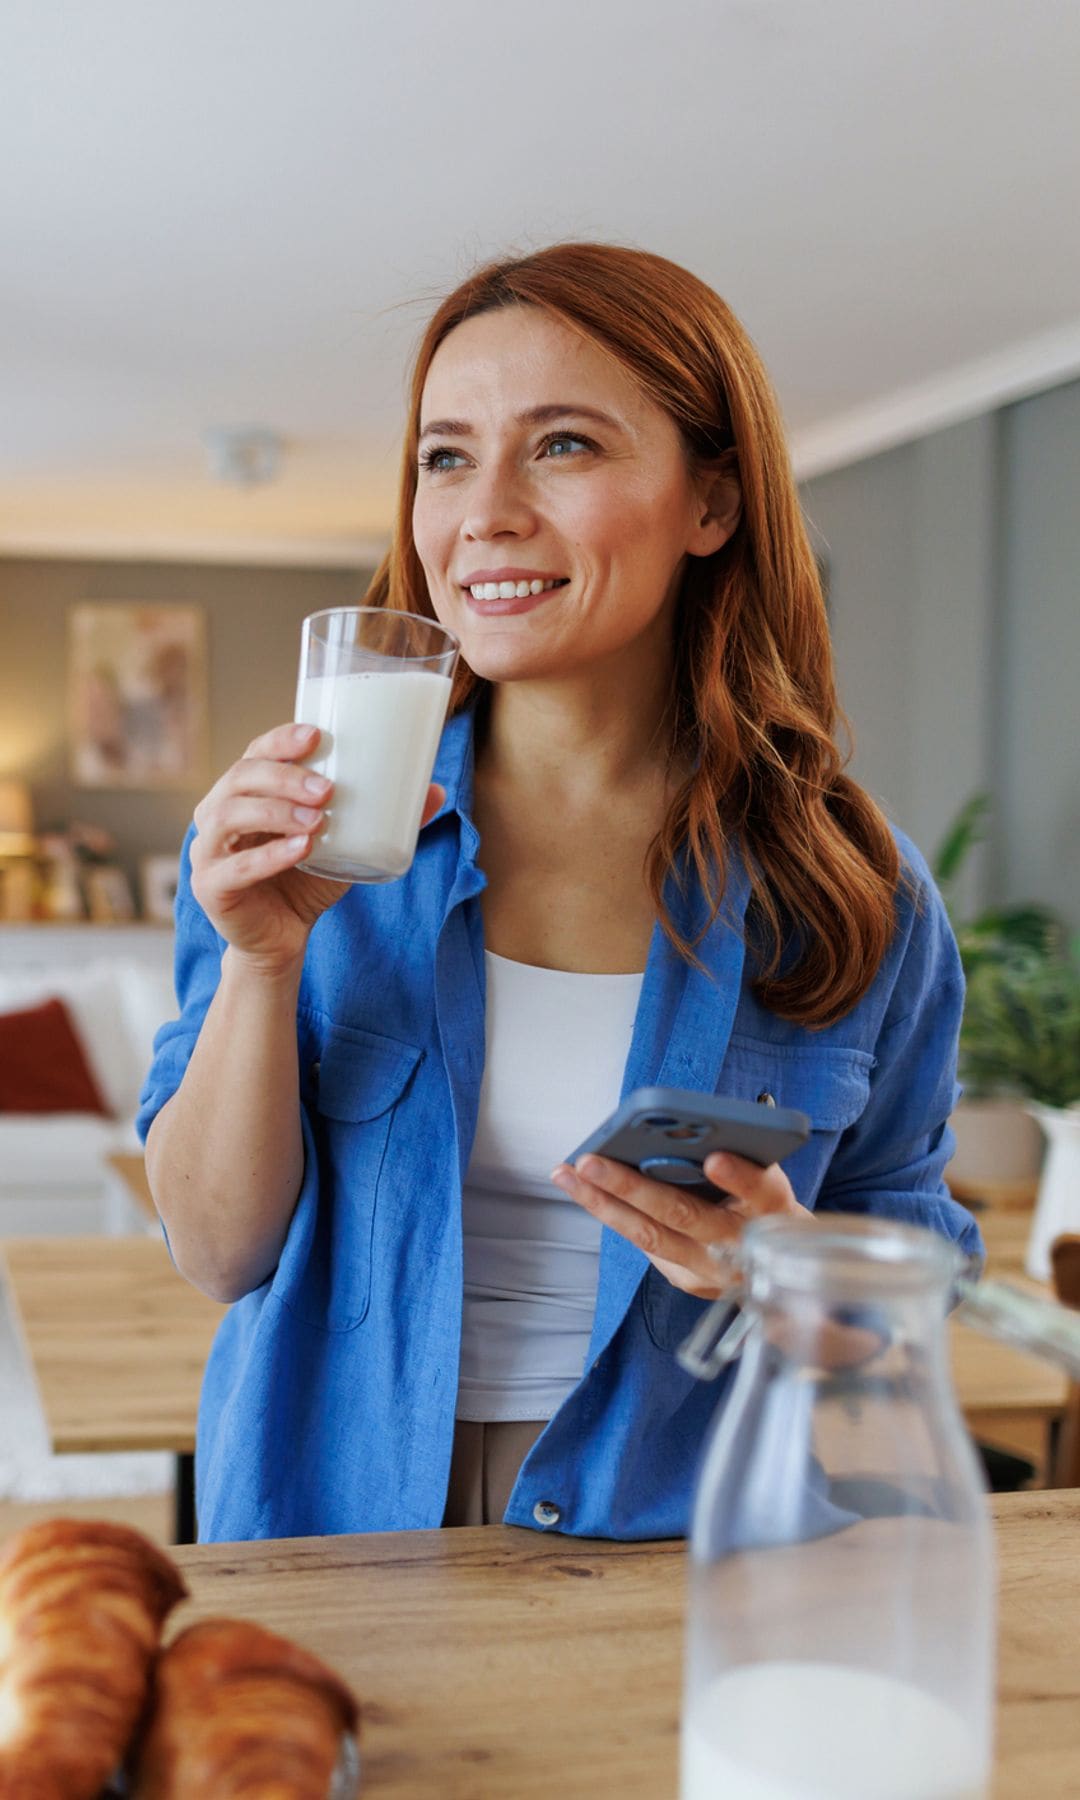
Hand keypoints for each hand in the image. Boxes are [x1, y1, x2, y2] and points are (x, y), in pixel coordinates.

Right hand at [190, 722, 444, 973]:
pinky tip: (300, 850)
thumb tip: (436, 792)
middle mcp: (218, 814)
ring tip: (318, 819)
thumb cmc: (306, 882)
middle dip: (284, 777)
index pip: (255, 753)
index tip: (315, 734)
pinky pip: (235, 867)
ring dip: (275, 811)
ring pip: (229, 816)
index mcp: (245, 793)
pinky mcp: (210, 888)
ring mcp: (207, 850)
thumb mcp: (347, 845)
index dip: (280, 740)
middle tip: (328, 789)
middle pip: (240, 778)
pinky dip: (268, 856)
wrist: (281, 941)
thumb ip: (384, 819)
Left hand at [549, 1150, 812, 1300]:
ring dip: (603, 1203)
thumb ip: (740, 1157)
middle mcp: (741, 1245)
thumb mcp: (767, 1177)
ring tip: (567, 1174)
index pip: (761, 1191)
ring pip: (651, 1236)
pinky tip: (582, 1189)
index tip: (714, 1159)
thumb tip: (686, 1128)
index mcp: (774, 1209)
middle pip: (685, 1215)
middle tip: (591, 1161)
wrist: (776, 1265)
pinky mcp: (687, 1279)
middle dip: (632, 1187)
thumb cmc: (763, 1202)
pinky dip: (612, 1214)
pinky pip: (644, 1243)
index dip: (739, 1177)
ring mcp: (711, 1270)